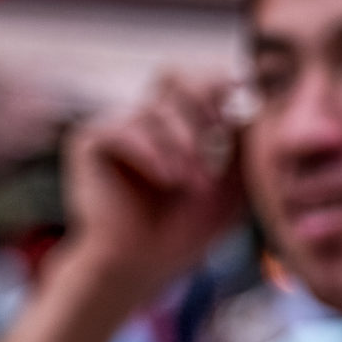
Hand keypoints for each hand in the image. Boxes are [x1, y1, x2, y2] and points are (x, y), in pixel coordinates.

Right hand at [58, 70, 248, 309]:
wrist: (140, 267)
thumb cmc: (184, 232)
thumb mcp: (230, 185)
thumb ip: (241, 144)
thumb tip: (252, 100)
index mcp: (175, 123)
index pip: (196, 80)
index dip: (217, 79)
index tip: (241, 88)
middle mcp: (142, 118)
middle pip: (172, 74)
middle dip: (201, 101)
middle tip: (219, 132)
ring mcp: (114, 126)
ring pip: (155, 109)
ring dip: (183, 146)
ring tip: (194, 183)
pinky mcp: (89, 141)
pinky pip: (124, 128)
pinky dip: (152, 154)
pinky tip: (168, 181)